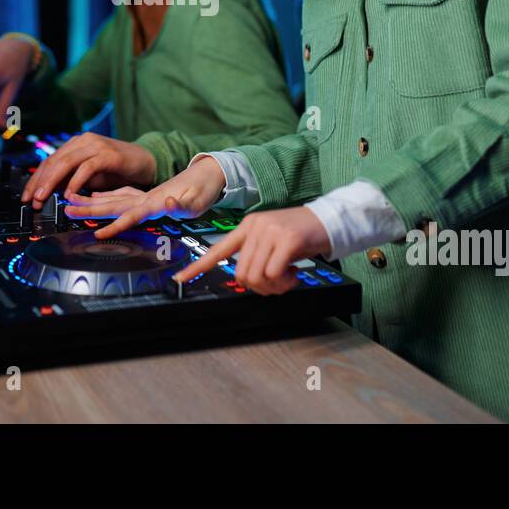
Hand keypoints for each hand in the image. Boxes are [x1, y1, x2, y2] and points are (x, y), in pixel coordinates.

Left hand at [21, 133, 155, 207]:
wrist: (146, 161)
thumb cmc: (117, 169)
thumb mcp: (89, 177)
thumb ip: (70, 180)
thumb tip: (48, 191)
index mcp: (76, 145)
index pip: (50, 161)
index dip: (36, 179)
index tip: (28, 196)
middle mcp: (83, 141)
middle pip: (54, 161)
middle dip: (40, 182)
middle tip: (32, 200)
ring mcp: (96, 145)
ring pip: (66, 162)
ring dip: (52, 181)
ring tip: (44, 197)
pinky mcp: (108, 154)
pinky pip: (87, 167)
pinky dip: (76, 181)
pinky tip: (69, 193)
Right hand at [62, 156, 227, 238]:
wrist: (210, 172)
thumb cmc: (204, 190)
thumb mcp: (197, 201)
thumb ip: (182, 204)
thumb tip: (170, 201)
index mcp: (156, 202)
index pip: (131, 215)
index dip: (115, 225)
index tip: (98, 233)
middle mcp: (146, 198)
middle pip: (114, 204)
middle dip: (91, 209)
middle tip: (68, 209)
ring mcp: (145, 194)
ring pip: (114, 198)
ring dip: (93, 201)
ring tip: (72, 201)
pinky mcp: (147, 193)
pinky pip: (121, 194)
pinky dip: (106, 195)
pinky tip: (96, 196)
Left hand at [171, 207, 331, 294]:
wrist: (328, 221)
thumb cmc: (301, 235)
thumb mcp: (272, 240)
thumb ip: (256, 255)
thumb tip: (248, 280)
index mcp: (247, 227)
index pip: (217, 249)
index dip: (198, 266)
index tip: (180, 278)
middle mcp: (255, 227)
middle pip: (241, 273)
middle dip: (258, 287)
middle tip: (277, 283)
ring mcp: (270, 231)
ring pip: (256, 276)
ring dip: (273, 287)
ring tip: (287, 278)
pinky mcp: (287, 240)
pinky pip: (273, 274)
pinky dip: (284, 282)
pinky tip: (294, 273)